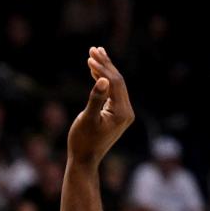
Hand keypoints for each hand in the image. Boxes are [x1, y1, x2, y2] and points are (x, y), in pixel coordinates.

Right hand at [66, 47, 133, 167]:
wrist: (84, 161)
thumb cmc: (82, 142)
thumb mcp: (87, 120)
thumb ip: (95, 99)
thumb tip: (101, 80)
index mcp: (122, 112)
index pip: (115, 83)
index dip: (102, 68)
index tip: (90, 57)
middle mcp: (126, 111)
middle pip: (117, 81)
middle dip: (105, 65)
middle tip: (93, 49)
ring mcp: (122, 113)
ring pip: (115, 85)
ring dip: (104, 70)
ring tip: (94, 53)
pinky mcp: (116, 115)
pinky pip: (111, 93)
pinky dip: (103, 81)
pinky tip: (94, 72)